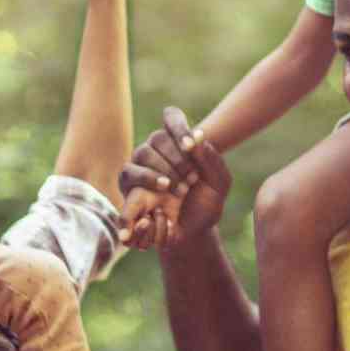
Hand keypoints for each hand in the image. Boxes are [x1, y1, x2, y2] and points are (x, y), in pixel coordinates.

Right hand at [119, 107, 230, 248]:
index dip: (179, 126)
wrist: (193, 233)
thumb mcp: (220, 183)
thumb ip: (211, 159)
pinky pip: (129, 174)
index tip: (191, 144)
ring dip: (162, 169)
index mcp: (179, 143)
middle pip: (157, 136)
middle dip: (177, 158)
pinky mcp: (130, 185)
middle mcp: (157, 151)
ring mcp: (141, 167)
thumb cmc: (206, 203)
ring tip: (178, 189)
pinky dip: (147, 181)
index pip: (172, 117)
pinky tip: (163, 194)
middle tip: (192, 179)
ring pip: (141, 152)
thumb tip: (197, 136)